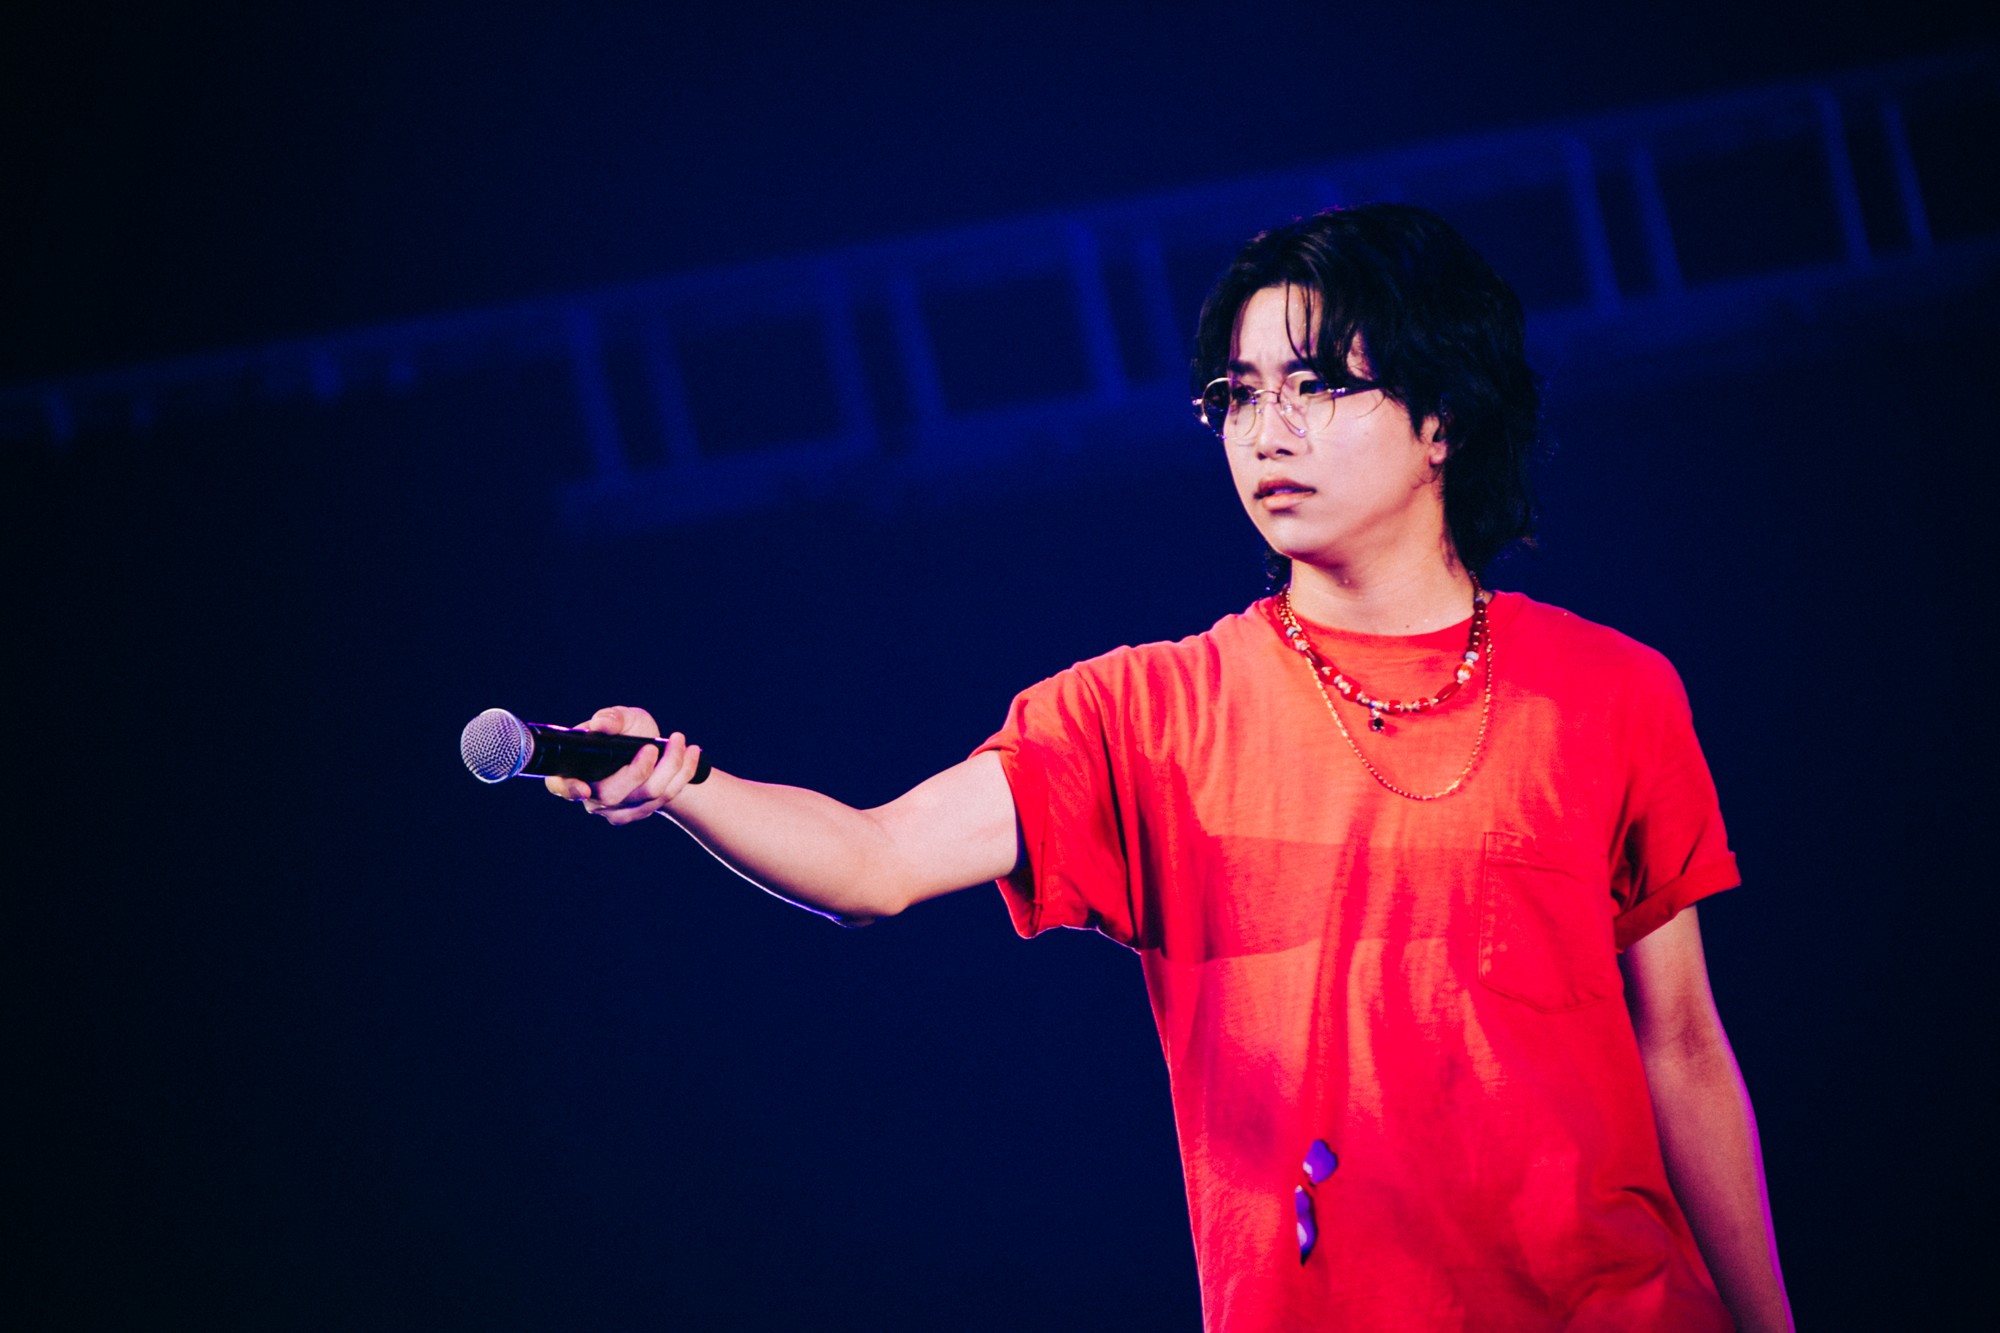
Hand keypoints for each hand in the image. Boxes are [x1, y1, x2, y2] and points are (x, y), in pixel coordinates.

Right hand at [543, 705, 704, 825]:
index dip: (568, 789)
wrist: (652, 747)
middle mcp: (591, 795)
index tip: (583, 788)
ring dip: (671, 766)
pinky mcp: (639, 813)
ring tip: (680, 740)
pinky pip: (666, 798)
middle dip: (640, 770)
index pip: (561, 784)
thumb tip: (601, 724)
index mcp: (574, 769)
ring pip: (646, 796)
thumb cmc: (628, 730)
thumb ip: (612, 718)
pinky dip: (683, 773)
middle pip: (614, 794)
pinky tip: (692, 753)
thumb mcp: (622, 718)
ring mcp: (615, 809)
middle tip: (653, 746)